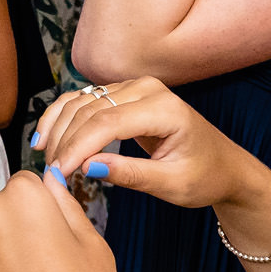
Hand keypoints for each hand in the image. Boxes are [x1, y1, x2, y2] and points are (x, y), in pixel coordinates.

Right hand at [33, 77, 257, 212]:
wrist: (225, 166)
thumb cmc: (205, 176)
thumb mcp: (173, 185)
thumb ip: (131, 175)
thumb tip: (87, 167)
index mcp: (165, 109)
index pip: (107, 123)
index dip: (77, 147)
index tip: (58, 174)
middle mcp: (148, 88)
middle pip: (89, 109)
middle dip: (64, 141)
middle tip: (50, 174)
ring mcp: (135, 86)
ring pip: (82, 101)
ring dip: (58, 127)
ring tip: (45, 158)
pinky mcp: (125, 93)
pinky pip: (86, 100)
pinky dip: (63, 116)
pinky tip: (46, 136)